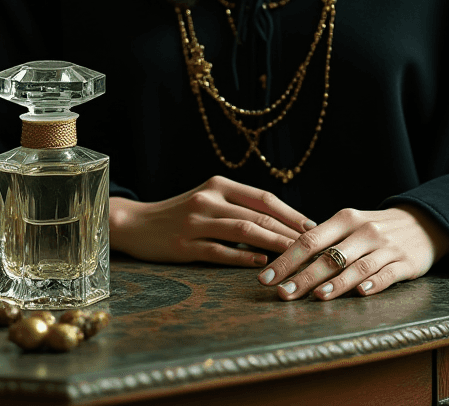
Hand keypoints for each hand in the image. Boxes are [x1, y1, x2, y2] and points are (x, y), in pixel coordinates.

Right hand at [110, 175, 315, 266]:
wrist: (135, 223)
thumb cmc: (179, 213)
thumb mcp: (208, 199)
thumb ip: (237, 205)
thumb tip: (278, 220)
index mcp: (219, 185)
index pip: (263, 198)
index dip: (290, 212)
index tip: (312, 226)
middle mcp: (209, 200)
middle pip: (258, 215)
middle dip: (289, 231)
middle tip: (313, 245)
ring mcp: (196, 222)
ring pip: (245, 232)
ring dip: (274, 244)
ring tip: (295, 256)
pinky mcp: (185, 245)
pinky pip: (220, 252)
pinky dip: (243, 257)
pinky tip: (262, 263)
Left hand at [257, 205, 448, 300]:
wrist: (423, 222)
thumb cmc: (376, 227)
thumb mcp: (350, 224)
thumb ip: (325, 239)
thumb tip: (286, 257)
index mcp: (345, 218)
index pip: (309, 239)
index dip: (286, 259)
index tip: (266, 278)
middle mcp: (363, 230)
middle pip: (329, 255)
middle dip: (304, 276)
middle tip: (283, 294)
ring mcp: (385, 247)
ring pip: (357, 266)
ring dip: (336, 283)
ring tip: (317, 297)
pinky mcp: (406, 263)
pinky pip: (387, 274)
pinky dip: (374, 283)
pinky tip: (361, 293)